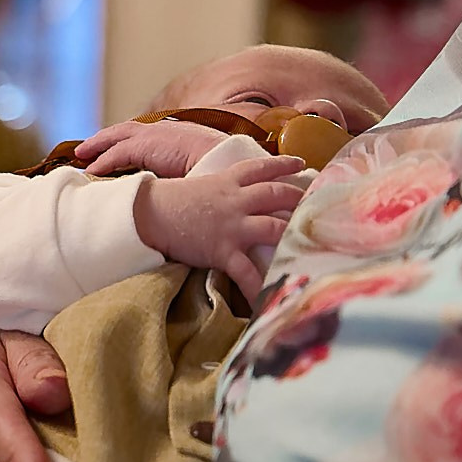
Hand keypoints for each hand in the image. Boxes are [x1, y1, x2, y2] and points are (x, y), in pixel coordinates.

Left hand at [74, 118, 232, 177]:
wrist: (226, 161)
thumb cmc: (218, 168)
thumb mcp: (197, 166)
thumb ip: (180, 171)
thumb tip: (169, 185)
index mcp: (175, 132)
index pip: (144, 134)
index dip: (126, 140)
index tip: (114, 147)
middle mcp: (162, 129)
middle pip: (125, 130)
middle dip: (104, 139)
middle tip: (87, 148)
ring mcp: (152, 134)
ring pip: (115, 138)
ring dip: (97, 147)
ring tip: (82, 156)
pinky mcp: (144, 145)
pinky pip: (116, 154)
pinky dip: (102, 162)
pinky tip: (92, 170)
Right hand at [133, 157, 305, 300]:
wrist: (145, 214)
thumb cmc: (166, 201)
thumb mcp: (197, 187)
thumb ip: (218, 190)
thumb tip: (231, 196)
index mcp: (226, 182)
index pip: (260, 168)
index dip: (283, 164)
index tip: (301, 162)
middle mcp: (235, 201)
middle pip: (277, 194)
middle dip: (299, 200)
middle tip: (316, 207)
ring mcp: (231, 225)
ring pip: (274, 227)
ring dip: (292, 236)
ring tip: (308, 246)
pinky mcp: (222, 249)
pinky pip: (246, 271)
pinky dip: (258, 286)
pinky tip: (268, 299)